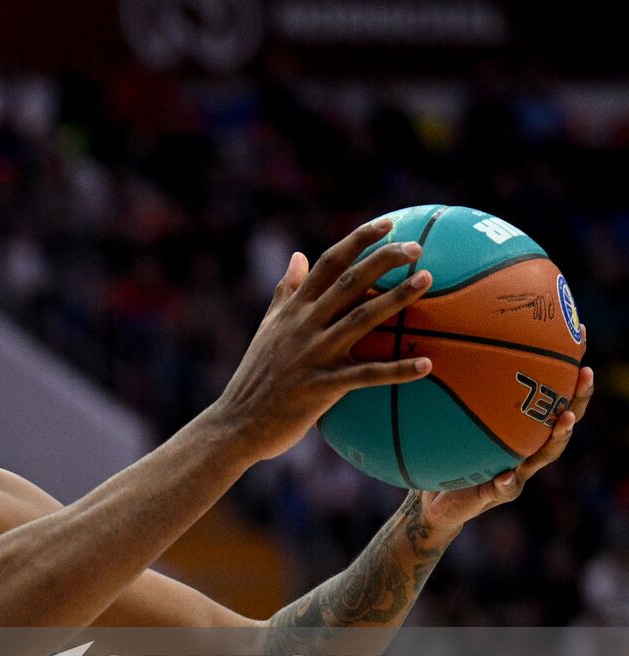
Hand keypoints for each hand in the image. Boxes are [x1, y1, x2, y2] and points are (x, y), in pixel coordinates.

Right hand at [215, 218, 434, 460]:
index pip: (327, 264)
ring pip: (360, 319)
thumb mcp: (267, 328)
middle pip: (348, 282)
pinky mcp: (322, 386)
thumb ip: (285, 292)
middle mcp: (303, 325)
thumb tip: (298, 256)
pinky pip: (366, 376)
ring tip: (426, 281)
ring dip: (395, 299)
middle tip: (416, 248)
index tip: (388, 224)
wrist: (236, 423)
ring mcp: (313, 354)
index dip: (358, 241)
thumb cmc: (256, 379)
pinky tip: (426, 366)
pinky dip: (396, 371)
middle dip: (383, 260)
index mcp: (292, 310)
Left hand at [419, 364, 592, 530]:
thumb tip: (458, 362)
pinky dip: (506, 482)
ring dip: (556, 438)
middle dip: (576, 404)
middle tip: (584, 379)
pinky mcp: (495, 495)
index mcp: (521, 439)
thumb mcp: (458, 429)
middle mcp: (525, 456)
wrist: (438, 502)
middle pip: (559, 429)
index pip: (552, 411)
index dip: (570, 391)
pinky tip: (506, 475)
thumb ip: (464, 406)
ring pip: (542, 457)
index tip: (583, 364)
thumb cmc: (451, 458)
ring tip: (564, 419)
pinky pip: (504, 489)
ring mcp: (515, 476)